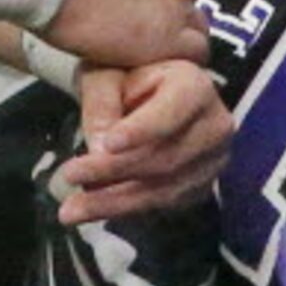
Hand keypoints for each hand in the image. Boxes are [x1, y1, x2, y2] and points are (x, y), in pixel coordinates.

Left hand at [53, 55, 231, 225]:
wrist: (153, 96)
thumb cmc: (128, 78)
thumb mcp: (107, 75)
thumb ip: (102, 103)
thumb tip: (99, 150)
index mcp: (195, 86)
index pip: (172, 112)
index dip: (141, 130)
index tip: (107, 144)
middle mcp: (214, 126)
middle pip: (165, 157)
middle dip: (114, 170)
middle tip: (70, 175)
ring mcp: (211, 161)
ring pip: (162, 189)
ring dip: (114, 201)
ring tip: (71, 209)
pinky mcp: (199, 187)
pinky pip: (161, 205)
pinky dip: (124, 210)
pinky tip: (91, 210)